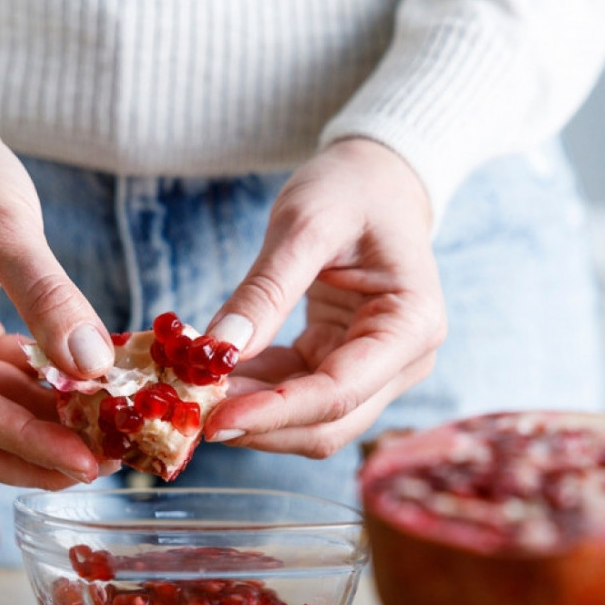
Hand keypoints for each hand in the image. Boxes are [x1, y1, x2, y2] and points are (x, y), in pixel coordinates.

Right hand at [0, 89, 114, 486]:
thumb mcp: (7, 224)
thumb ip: (48, 294)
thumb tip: (92, 366)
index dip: (23, 438)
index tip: (82, 460)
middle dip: (29, 456)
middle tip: (99, 468)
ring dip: (36, 437)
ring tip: (103, 445)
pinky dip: (36, 405)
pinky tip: (86, 408)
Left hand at [204, 138, 444, 456]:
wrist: (377, 179)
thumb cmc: (352, 189)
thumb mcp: (305, 223)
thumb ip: (266, 289)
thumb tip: (218, 349)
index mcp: (411, 326)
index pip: (340, 393)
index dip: (276, 413)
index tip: (216, 419)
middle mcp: (404, 361)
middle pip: (329, 423)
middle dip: (262, 425)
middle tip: (193, 413)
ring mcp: (377, 370)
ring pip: (312, 421)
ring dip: (254, 414)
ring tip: (196, 391)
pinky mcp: (344, 365)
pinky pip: (296, 394)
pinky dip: (256, 393)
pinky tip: (215, 376)